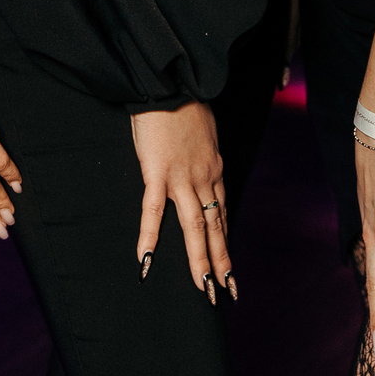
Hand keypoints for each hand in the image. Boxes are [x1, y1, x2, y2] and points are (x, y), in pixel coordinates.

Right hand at [130, 102, 233, 301]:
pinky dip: (150, 236)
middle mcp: (204, 178)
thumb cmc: (185, 102)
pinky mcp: (157, 171)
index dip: (224, 240)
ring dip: (200, 260)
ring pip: (194, 226)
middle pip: (215, 227)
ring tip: (204, 288)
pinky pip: (153, 209)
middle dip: (221, 262)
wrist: (171, 83)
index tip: (229, 266)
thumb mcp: (204, 131)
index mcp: (214, 168)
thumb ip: (203, 151)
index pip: (222, 213)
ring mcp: (181, 177)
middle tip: (227, 293)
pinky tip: (145, 260)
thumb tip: (200, 159)